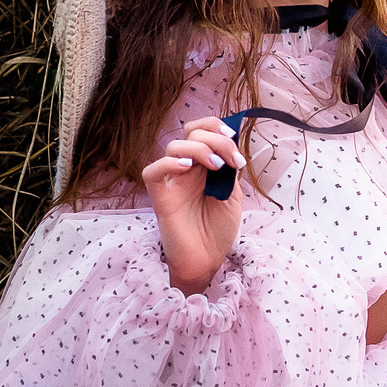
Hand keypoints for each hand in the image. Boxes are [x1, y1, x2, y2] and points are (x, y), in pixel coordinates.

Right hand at [141, 115, 246, 292]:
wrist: (208, 261)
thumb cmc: (217, 230)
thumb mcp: (232, 194)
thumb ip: (229, 170)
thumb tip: (232, 145)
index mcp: (202, 166)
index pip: (199, 131)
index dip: (215, 126)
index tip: (234, 136)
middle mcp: (185, 170)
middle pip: (190, 134)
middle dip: (216, 139)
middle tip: (233, 161)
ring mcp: (171, 183)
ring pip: (173, 146)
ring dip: (200, 150)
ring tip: (217, 167)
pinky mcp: (160, 199)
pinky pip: (152, 172)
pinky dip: (168, 163)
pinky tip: (187, 169)